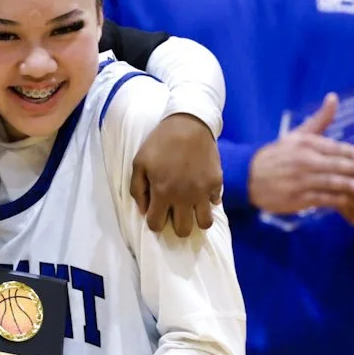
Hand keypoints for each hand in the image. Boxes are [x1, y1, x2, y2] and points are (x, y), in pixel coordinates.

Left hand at [131, 114, 222, 235]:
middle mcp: (184, 197)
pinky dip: (208, 201)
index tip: (156, 213)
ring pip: (204, 224)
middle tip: (175, 212)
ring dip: (196, 219)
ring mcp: (203, 191)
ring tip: (191, 209)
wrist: (189, 123)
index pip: (157, 226)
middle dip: (176, 225)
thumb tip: (144, 210)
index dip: (154, 222)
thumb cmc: (160, 142)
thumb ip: (137, 189)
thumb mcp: (139, 163)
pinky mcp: (217, 183)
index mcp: (162, 193)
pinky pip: (215, 203)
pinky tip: (201, 190)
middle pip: (183, 231)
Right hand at [247, 94, 353, 215]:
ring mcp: (300, 181)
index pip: (336, 148)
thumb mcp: (298, 134)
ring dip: (349, 185)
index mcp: (306, 144)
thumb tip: (334, 97)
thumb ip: (320, 119)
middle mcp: (304, 161)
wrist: (250, 177)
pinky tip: (346, 200)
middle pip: (337, 166)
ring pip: (331, 183)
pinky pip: (321, 199)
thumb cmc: (279, 155)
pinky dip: (335, 200)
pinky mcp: (297, 199)